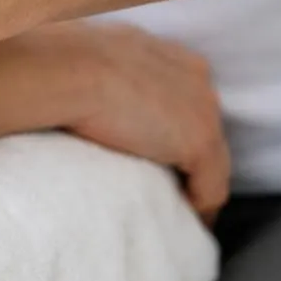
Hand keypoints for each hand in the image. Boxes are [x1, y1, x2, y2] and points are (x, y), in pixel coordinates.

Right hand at [36, 22, 230, 219]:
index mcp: (173, 58)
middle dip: (187, 154)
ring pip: (214, 161)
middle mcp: (197, 80)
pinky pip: (211, 189)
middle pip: (204, 129)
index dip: (175, 128)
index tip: (159, 149)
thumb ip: (113, 73)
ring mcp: (204, 113)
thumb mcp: (98, 58)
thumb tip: (91, 91)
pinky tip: (183, 222)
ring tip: (174, 207)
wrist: (69, 68)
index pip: (189, 101)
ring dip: (195, 183)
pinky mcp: (200, 144)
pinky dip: (199, 209)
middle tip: (166, 180)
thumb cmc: (67, 63)